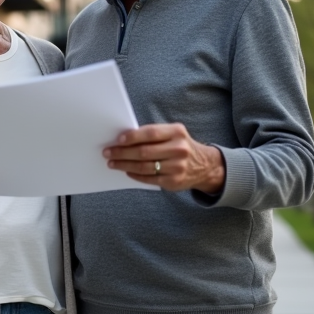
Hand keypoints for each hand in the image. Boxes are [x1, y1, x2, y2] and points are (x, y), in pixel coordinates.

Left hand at [103, 123, 224, 193]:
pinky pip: (149, 178)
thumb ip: (153, 134)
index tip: (118, 140)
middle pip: (144, 151)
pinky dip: (135, 175)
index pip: (150, 133)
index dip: (132, 137)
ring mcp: (177, 167)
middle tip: (108, 152)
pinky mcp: (174, 181)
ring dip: (124, 165)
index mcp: (177, 132)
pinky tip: (127, 171)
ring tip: (113, 163)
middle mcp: (179, 149)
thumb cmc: (180, 146)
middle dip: (122, 152)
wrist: (204, 166)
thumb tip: (124, 138)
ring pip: (144, 167)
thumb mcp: (173, 134)